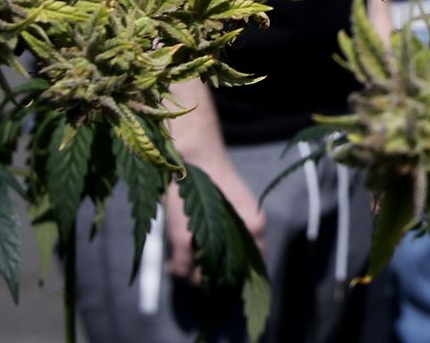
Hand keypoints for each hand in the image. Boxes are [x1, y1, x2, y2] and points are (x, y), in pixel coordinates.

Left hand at [163, 156, 266, 281]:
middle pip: (234, 264)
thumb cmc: (190, 187)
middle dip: (207, 272)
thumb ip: (186, 261)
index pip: (250, 270)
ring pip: (221, 253)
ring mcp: (237, 219)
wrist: (184, 147)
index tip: (201, 282)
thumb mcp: (183, 231)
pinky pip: (213, 240)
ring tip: (175, 259)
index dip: (225, 281)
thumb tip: (187, 279)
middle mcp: (251, 226)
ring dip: (199, 260)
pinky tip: (178, 247)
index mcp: (254, 228)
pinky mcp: (222, 214)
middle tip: (181, 267)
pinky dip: (196, 248)